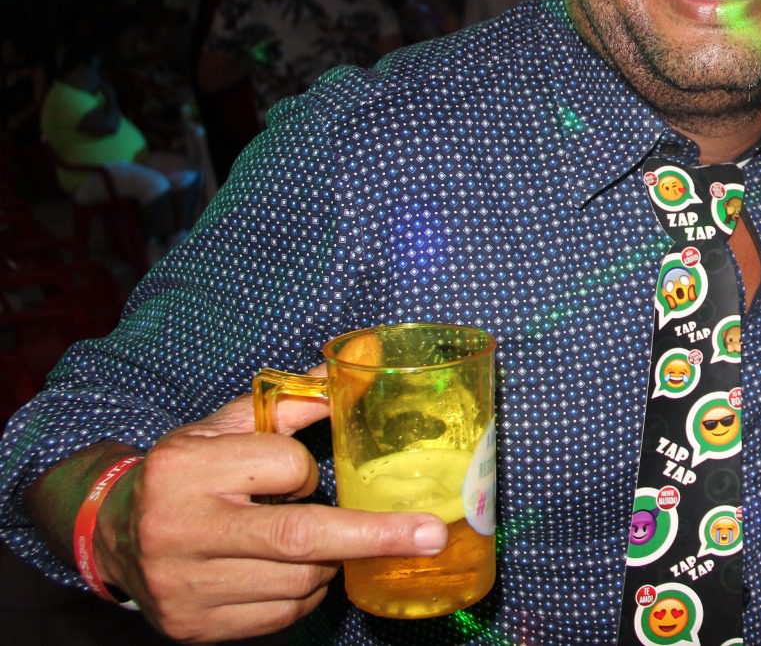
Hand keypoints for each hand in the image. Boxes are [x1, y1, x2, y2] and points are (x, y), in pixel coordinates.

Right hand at [96, 392, 446, 641]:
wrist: (113, 536)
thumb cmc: (187, 472)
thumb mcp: (231, 426)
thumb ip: (297, 398)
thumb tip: (366, 358)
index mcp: (185, 469)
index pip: (285, 467)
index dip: (304, 470)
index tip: (296, 473)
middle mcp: (180, 530)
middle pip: (301, 537)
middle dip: (375, 535)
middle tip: (430, 534)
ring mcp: (186, 586)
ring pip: (300, 580)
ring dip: (327, 562)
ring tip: (310, 542)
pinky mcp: (195, 628)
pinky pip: (281, 617)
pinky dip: (302, 596)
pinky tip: (288, 572)